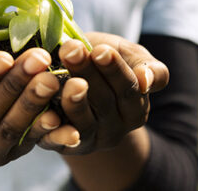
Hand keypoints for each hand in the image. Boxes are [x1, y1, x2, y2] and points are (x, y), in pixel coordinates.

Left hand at [39, 32, 169, 154]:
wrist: (73, 75)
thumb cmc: (104, 60)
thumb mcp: (131, 57)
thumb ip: (150, 68)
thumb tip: (146, 80)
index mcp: (136, 109)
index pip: (129, 89)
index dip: (115, 70)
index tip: (101, 51)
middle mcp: (117, 129)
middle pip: (104, 102)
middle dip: (87, 73)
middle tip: (72, 50)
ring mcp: (91, 140)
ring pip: (83, 123)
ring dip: (73, 101)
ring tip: (65, 81)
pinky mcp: (64, 147)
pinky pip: (59, 141)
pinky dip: (54, 131)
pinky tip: (47, 116)